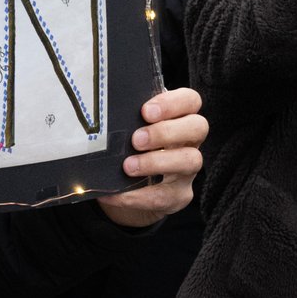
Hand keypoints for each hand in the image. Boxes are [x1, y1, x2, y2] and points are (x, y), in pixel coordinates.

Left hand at [96, 88, 205, 227]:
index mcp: (180, 117)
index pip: (191, 100)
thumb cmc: (132, 146)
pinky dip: (136, 195)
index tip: (145, 111)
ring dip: (156, 163)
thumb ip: (126, 118)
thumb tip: (98, 115)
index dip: (172, 103)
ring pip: (190, 161)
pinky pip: (164, 196)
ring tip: (128, 167)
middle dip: (165, 132)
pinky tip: (113, 193)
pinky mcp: (179, 195)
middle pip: (198, 127)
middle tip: (136, 140)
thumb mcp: (131, 128)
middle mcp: (190, 141)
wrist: (133, 185)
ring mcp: (188, 169)